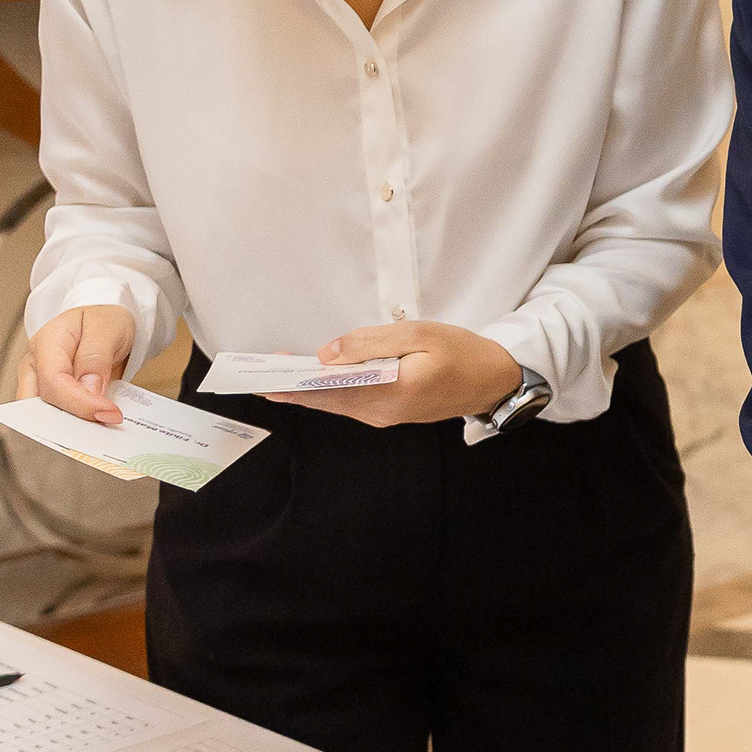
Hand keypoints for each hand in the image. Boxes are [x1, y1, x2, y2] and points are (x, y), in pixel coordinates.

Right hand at [28, 305, 136, 425]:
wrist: (106, 322)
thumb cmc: (104, 320)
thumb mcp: (107, 328)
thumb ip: (96, 358)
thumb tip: (89, 392)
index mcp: (46, 343)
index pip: (53, 381)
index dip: (80, 402)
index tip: (109, 413)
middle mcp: (36, 365)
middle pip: (42, 404)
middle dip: (72, 420)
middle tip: (105, 425)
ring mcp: (40, 383)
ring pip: (45, 415)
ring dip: (73, 426)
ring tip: (102, 429)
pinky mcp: (52, 396)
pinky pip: (59, 416)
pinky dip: (77, 424)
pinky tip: (97, 426)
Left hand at [264, 323, 523, 427]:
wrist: (493, 380)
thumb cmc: (461, 352)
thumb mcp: (419, 334)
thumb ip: (371, 342)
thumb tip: (327, 353)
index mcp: (391, 392)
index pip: (331, 390)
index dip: (295, 384)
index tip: (267, 378)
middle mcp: (382, 412)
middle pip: (326, 402)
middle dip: (291, 389)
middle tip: (257, 377)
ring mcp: (385, 417)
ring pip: (336, 405)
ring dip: (307, 391)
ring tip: (277, 375)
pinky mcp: (389, 413)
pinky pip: (349, 404)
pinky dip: (326, 393)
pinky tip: (312, 381)